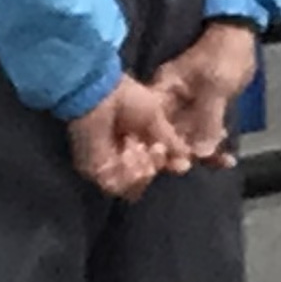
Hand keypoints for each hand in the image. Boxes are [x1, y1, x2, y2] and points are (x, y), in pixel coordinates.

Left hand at [65, 74, 190, 199]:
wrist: (100, 95)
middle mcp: (122, 154)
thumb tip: (186, 162)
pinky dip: (127, 176)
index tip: (179, 164)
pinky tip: (129, 157)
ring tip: (141, 152)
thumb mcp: (156, 118)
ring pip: (131, 187)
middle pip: (145, 177)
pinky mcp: (94, 171)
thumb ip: (170, 141)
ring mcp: (107, 165)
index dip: (169, 165)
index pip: (155, 162)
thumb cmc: (127, 99)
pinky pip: (116, 185)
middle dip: (156, 165)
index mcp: (136, 139)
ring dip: (142, 172)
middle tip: (156, 148)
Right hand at [152, 22, 260, 165]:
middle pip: (167, 136)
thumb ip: (208, 118)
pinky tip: (228, 158)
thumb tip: (200, 153)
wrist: (242, 34)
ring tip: (221, 161)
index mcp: (163, 90)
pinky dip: (215, 146)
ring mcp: (185, 108)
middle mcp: (169, 103)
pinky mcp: (202, 112)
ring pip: (187, 139)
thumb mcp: (216, 83)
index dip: (160, 146)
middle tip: (195, 166)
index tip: (176, 163)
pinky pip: (204, 135)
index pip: (152, 124)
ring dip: (203, 153)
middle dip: (181, 154)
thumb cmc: (225, 53)